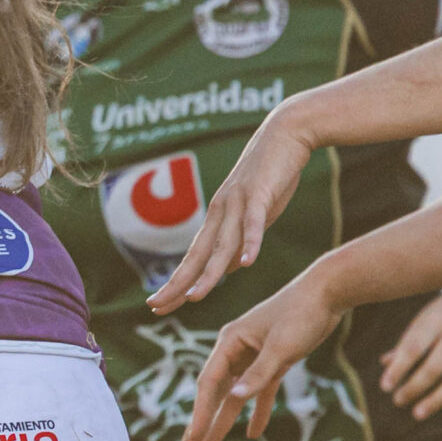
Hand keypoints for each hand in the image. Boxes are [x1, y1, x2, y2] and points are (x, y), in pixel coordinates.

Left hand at [150, 110, 314, 313]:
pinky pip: (254, 223)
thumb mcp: (254, 215)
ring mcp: (239, 203)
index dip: (175, 282)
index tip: (157, 304)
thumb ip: (240, 239)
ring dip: (209, 273)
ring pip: (222, 245)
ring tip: (194, 297)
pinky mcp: (261, 194)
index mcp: (218, 218)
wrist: (286, 133)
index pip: (192, 258)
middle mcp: (221, 212)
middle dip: (176, 283)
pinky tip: (246, 264)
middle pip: (196, 255)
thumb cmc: (270, 176)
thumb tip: (231, 266)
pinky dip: (251, 243)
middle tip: (155, 306)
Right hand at [180, 270, 343, 440]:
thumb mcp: (280, 347)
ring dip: (224, 421)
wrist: (327, 292)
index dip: (199, 414)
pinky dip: (257, 410)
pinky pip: (260, 391)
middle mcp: (236, 350)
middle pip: (216, 393)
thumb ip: (258, 374)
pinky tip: (254, 431)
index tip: (193, 438)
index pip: (209, 384)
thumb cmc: (300, 313)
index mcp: (230, 342)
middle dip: (203, 423)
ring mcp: (254, 357)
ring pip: (235, 395)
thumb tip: (235, 397)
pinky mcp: (273, 361)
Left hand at [380, 278, 441, 422]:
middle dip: (414, 388)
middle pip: (434, 368)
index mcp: (436, 320)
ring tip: (418, 413)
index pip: (413, 348)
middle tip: (398, 401)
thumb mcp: (426, 317)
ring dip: (436, 401)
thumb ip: (407, 341)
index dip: (398, 370)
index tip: (385, 387)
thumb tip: (385, 364)